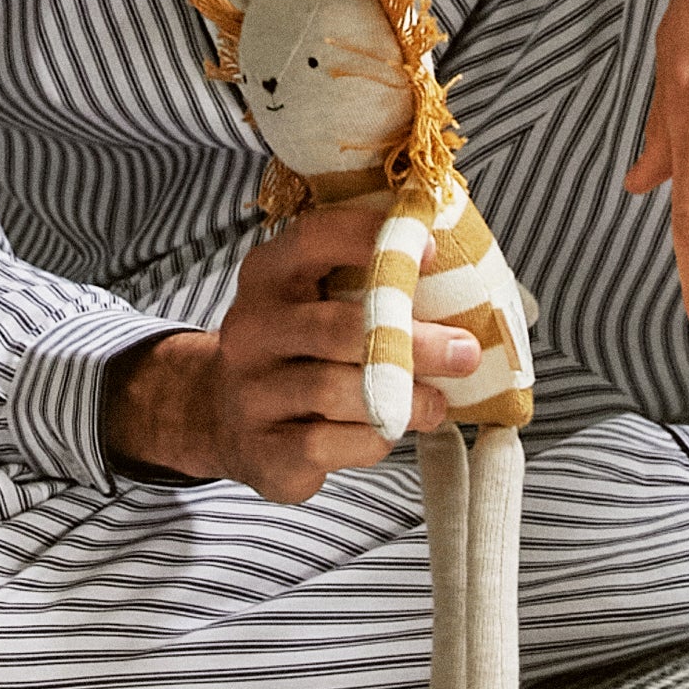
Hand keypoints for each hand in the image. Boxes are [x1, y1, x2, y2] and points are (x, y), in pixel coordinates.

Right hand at [102, 203, 481, 501]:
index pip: (315, 239)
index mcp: (267, 276)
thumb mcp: (313, 303)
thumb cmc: (297, 352)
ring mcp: (249, 392)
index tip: (431, 252)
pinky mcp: (261, 449)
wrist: (223, 415)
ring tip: (437, 403)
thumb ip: (368, 287)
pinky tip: (389, 429)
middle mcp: (249, 329)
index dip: (371, 240)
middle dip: (414, 343)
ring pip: (336, 392)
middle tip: (465, 352)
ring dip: (404, 399)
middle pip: (337, 329)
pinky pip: (328, 444)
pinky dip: (373, 439)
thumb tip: (462, 293)